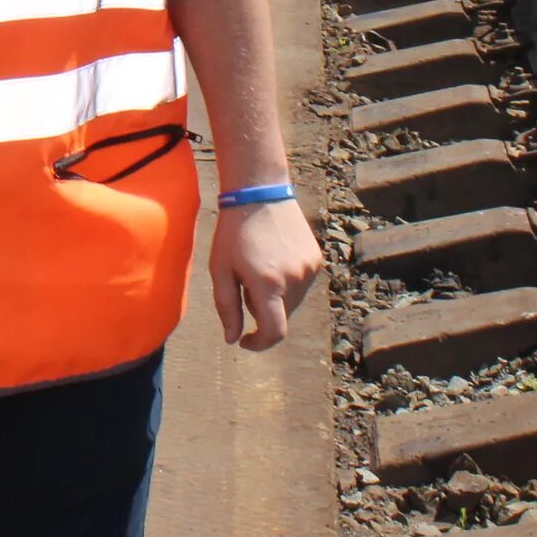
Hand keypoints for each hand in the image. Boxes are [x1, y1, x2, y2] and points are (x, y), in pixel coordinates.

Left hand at [208, 197, 322, 350]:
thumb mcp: (220, 269)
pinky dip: (287, 282)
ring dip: (276, 296)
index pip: (275, 332)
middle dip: (262, 309)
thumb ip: (227, 307)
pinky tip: (274, 257)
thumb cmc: (233, 232)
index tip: (246, 340)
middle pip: (281, 316)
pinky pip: (301, 285)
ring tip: (260, 266)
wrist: (260, 193)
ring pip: (292, 302)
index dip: (260, 344)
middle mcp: (294, 279)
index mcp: (268, 283)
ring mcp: (309, 269)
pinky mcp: (317, 260)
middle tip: (245, 282)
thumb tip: (233, 339)